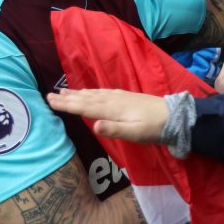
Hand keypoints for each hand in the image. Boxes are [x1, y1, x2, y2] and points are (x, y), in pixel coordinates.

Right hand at [47, 89, 168, 142]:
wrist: (174, 117)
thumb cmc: (154, 128)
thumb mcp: (135, 133)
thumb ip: (114, 129)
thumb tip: (94, 126)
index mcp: (112, 109)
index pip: (84, 106)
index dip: (67, 104)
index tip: (50, 101)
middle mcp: (113, 100)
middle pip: (86, 98)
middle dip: (68, 97)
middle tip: (49, 95)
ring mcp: (120, 97)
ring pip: (94, 94)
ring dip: (78, 93)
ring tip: (64, 91)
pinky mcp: (127, 97)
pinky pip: (103, 93)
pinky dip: (92, 92)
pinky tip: (92, 92)